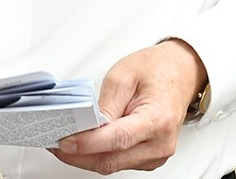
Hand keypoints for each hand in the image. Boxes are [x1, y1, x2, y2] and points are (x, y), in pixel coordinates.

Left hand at [51, 39, 207, 174]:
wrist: (181, 73)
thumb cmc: (157, 70)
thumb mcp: (124, 75)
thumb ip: (105, 104)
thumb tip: (85, 126)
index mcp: (157, 119)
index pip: (118, 139)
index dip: (88, 143)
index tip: (65, 141)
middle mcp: (160, 143)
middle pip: (111, 160)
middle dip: (79, 155)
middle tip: (55, 144)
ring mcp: (156, 155)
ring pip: (112, 165)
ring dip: (87, 157)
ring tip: (66, 143)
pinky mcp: (149, 159)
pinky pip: (119, 163)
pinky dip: (100, 156)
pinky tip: (86, 145)